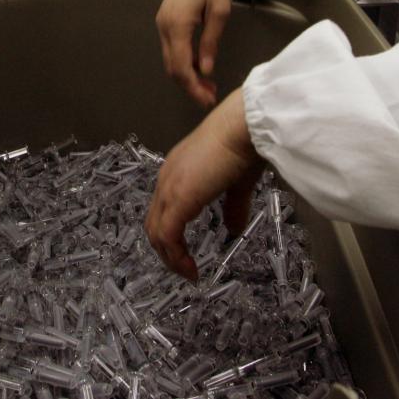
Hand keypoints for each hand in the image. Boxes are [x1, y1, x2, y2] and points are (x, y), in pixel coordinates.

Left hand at [145, 89, 262, 281]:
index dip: (171, 235)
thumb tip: (234, 229)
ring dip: (170, 258)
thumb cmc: (244, 144)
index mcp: (178, 171)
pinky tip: (191, 268)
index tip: (187, 254)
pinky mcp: (178, 198)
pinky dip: (176, 256)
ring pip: (156, 232)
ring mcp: (170, 187)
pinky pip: (168, 235)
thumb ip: (233, 207)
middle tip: (185, 269)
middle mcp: (167, 178)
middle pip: (154, 224)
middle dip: (167, 252)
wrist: (245, 126)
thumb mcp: (238, 183)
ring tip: (188, 273)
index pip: (163, 210)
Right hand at [156, 0, 231, 107]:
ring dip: (186, 76)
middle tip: (209, 97)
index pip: (182, 67)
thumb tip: (206, 69)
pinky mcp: (166, 20)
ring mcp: (162, 23)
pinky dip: (183, 63)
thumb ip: (211, 41)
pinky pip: (171, 49)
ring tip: (207, 85)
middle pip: (172, 68)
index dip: (194, 88)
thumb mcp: (220, 9)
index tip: (208, 99)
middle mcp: (164, 27)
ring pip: (170, 60)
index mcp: (177, 25)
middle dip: (190, 86)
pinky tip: (199, 66)